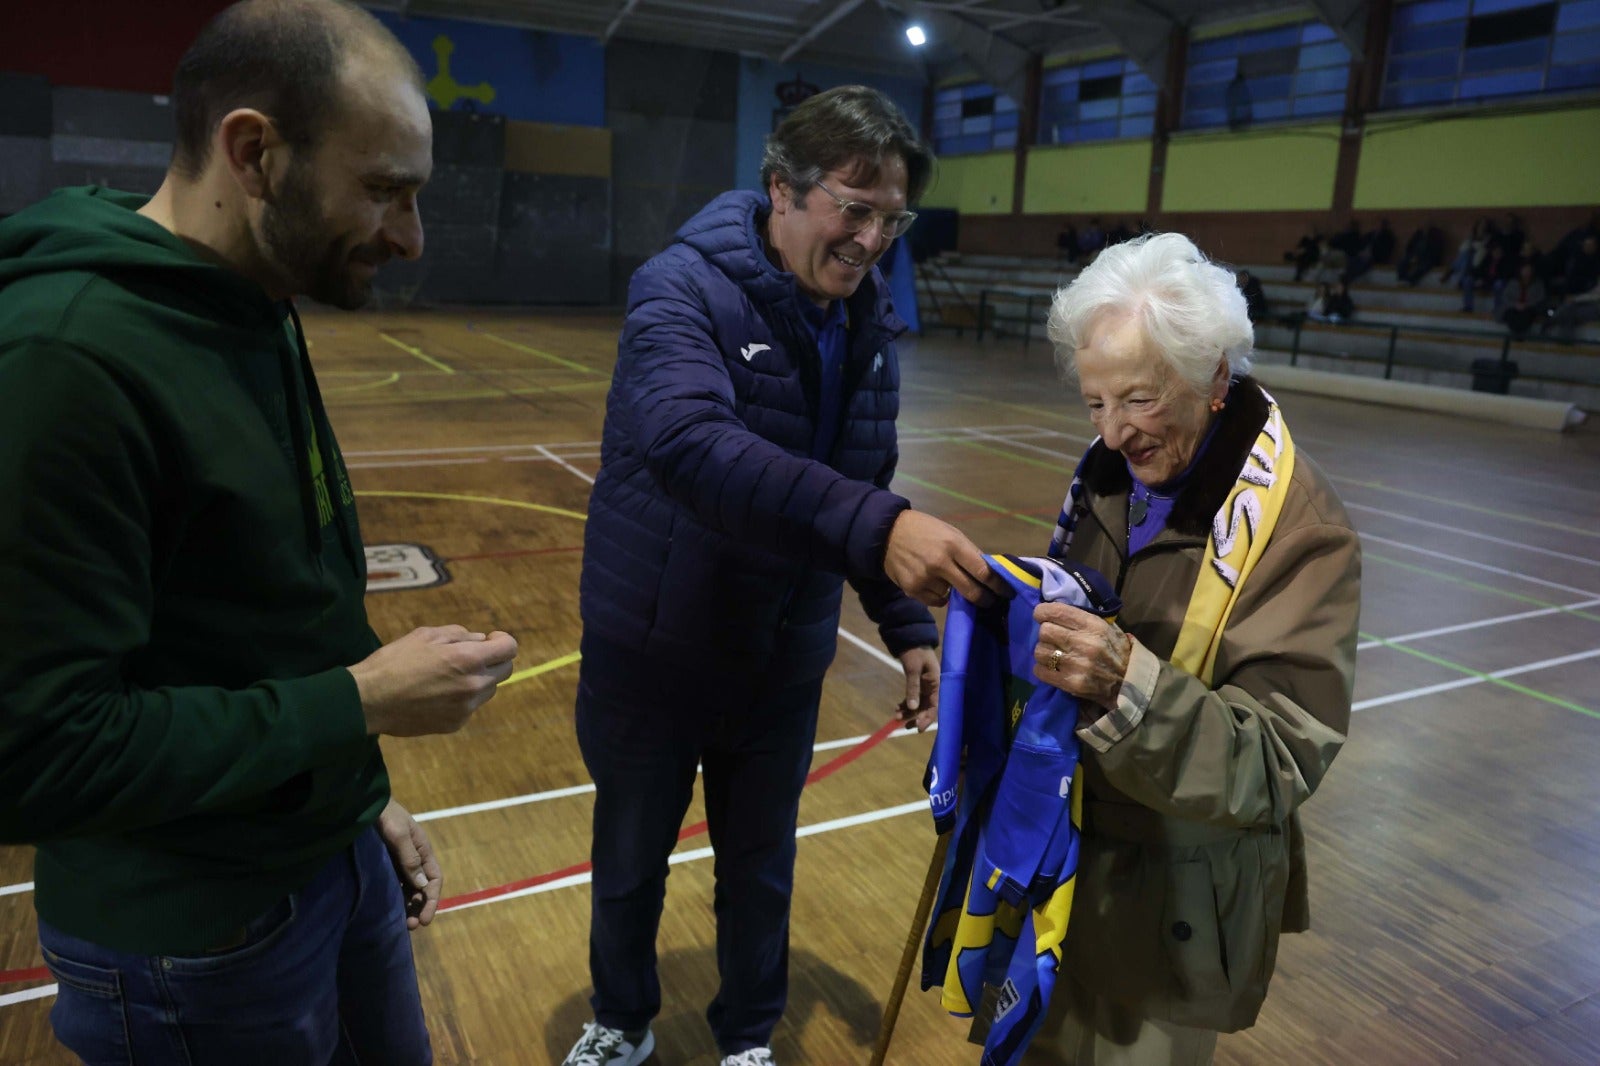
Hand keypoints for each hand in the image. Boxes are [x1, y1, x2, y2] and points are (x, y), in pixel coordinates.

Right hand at [350, 625, 518, 736]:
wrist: (369, 700)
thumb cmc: (395, 661)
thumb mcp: (426, 635)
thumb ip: (460, 635)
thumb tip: (480, 640)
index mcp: (468, 660)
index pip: (510, 649)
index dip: (503, 640)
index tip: (490, 639)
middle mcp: (473, 686)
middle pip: (505, 671)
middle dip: (494, 660)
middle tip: (472, 656)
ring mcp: (466, 709)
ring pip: (488, 690)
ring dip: (479, 680)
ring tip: (449, 676)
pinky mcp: (455, 725)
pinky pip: (470, 707)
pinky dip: (462, 698)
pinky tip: (437, 694)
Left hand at [377, 799, 441, 928]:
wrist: (363, 802)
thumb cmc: (384, 815)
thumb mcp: (398, 835)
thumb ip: (410, 859)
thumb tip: (422, 885)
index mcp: (423, 849)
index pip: (434, 879)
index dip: (432, 900)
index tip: (425, 919)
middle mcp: (413, 857)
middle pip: (422, 887)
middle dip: (420, 907)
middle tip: (411, 925)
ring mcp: (399, 860)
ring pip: (408, 888)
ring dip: (408, 905)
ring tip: (402, 922)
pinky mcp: (385, 862)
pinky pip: (394, 883)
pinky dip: (396, 897)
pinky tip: (390, 908)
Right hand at [883, 510, 1007, 606]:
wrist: (887, 533)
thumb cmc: (925, 530)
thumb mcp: (950, 533)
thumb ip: (969, 553)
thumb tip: (989, 574)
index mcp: (953, 545)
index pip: (983, 572)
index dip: (998, 586)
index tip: (1006, 593)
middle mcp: (940, 563)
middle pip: (971, 591)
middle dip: (984, 599)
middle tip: (990, 601)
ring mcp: (925, 578)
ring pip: (951, 596)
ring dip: (953, 591)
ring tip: (944, 577)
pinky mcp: (912, 589)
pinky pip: (935, 601)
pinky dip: (938, 595)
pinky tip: (931, 582)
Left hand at [896, 646, 939, 731]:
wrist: (911, 639)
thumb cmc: (915, 652)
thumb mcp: (913, 669)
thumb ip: (913, 688)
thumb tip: (912, 708)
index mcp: (936, 684)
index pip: (934, 706)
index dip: (927, 719)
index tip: (918, 729)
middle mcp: (932, 688)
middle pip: (926, 708)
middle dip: (916, 718)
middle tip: (904, 726)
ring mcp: (925, 687)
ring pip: (918, 705)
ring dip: (909, 712)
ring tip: (897, 717)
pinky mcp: (917, 684)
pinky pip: (913, 698)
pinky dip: (906, 704)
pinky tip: (897, 708)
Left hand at [1032, 602, 1131, 709]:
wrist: (1131, 683)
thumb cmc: (1118, 652)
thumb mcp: (1109, 628)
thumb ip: (1084, 618)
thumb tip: (1056, 610)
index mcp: (1094, 625)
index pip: (1057, 611)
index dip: (1042, 612)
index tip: (1041, 615)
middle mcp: (1084, 643)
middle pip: (1044, 631)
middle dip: (1046, 634)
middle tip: (1052, 638)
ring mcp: (1077, 664)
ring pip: (1039, 651)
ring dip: (1043, 652)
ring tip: (1053, 655)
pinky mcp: (1071, 683)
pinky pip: (1040, 671)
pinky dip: (1042, 669)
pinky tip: (1051, 669)